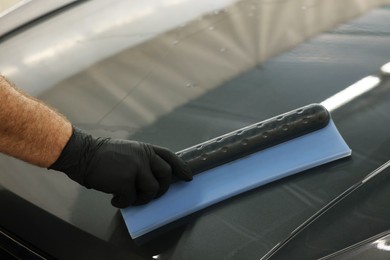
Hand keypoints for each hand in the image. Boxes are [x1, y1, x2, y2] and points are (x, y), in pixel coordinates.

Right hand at [49, 127, 191, 207]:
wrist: (84, 154)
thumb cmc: (104, 154)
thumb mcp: (129, 150)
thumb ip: (143, 160)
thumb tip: (154, 180)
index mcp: (145, 148)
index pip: (169, 156)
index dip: (181, 167)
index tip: (188, 177)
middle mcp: (144, 156)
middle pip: (166, 175)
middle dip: (162, 188)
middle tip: (152, 194)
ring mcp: (135, 168)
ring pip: (151, 190)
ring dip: (142, 199)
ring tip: (130, 198)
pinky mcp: (125, 181)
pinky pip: (132, 199)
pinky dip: (124, 203)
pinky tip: (115, 199)